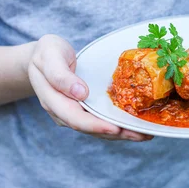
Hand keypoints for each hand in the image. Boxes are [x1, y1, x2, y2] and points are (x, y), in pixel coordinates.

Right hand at [27, 34, 152, 141]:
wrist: (44, 57)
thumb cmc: (47, 53)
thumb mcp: (49, 56)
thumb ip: (60, 75)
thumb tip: (81, 94)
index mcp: (53, 101)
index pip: (75, 119)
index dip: (96, 126)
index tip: (116, 128)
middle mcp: (64, 112)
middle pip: (91, 129)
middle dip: (117, 134)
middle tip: (141, 134)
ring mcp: (75, 113)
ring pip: (98, 129)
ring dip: (122, 134)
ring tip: (144, 134)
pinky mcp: (84, 110)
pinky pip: (101, 121)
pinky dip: (119, 125)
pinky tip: (135, 125)